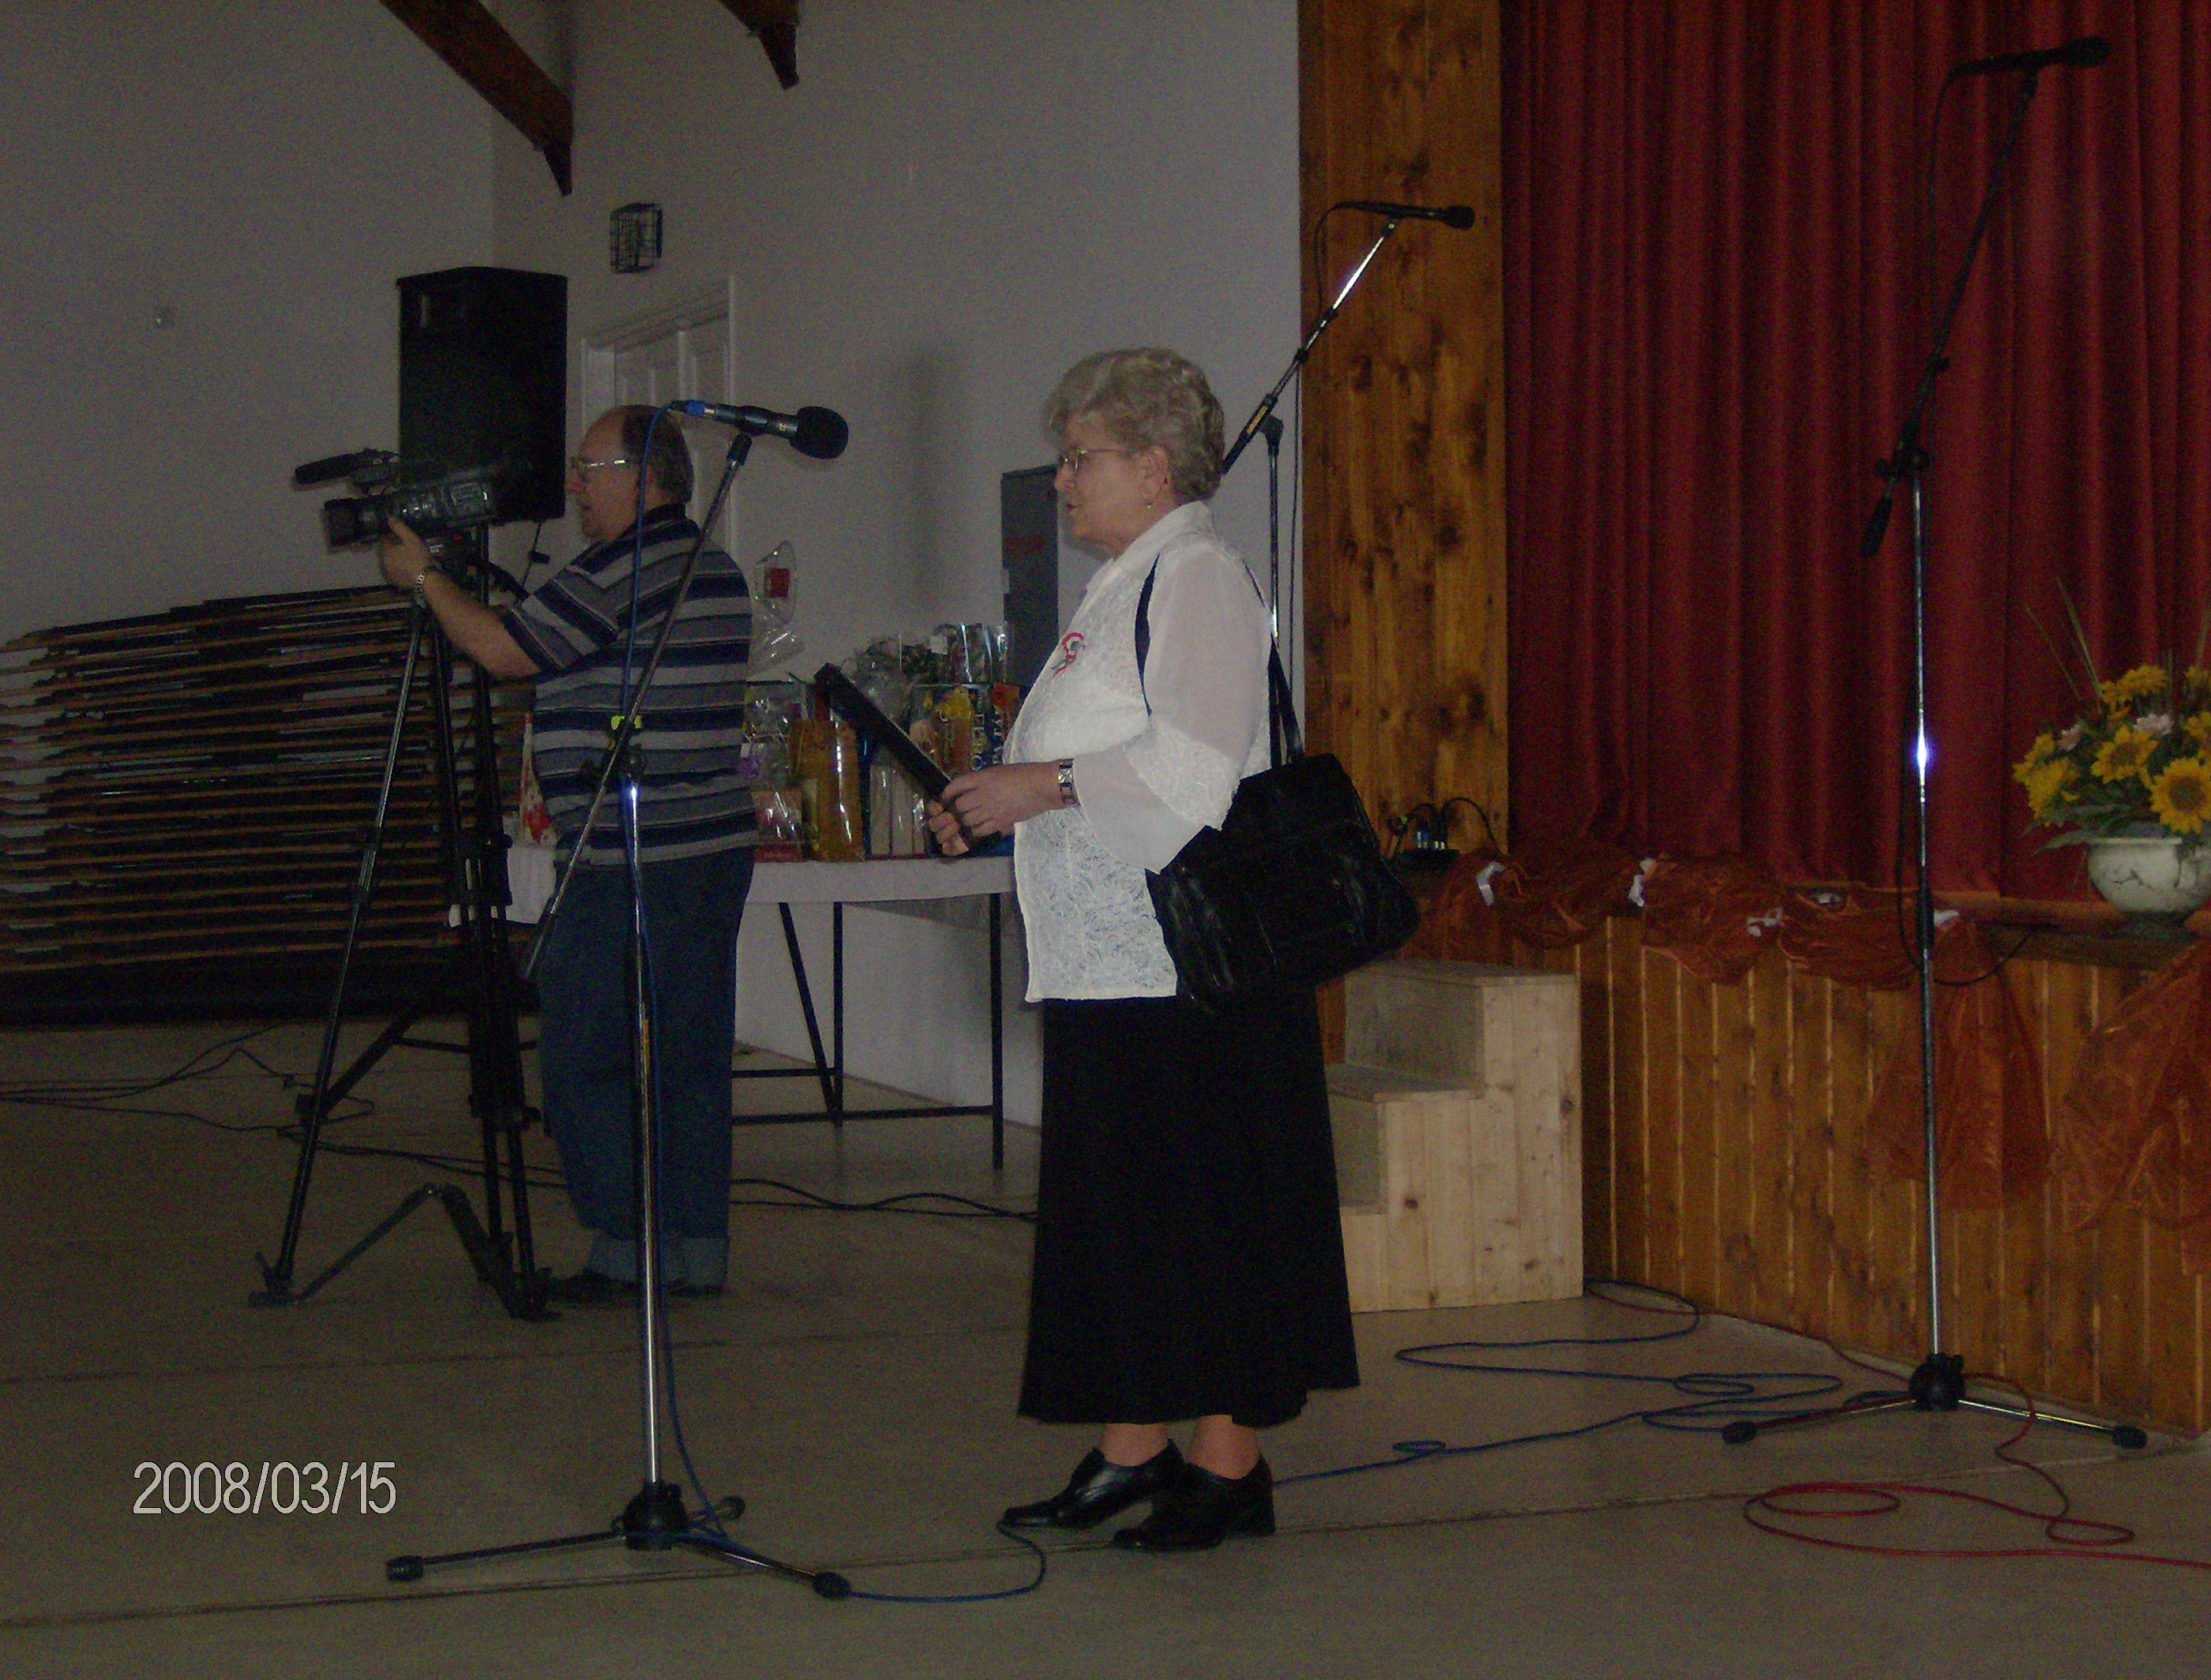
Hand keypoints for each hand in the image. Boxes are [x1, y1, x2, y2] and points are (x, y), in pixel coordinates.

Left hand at [376, 517, 432, 591]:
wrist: (425, 579)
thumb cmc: (418, 556)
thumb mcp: (411, 538)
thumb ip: (399, 528)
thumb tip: (389, 518)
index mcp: (386, 552)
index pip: (385, 541)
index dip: (391, 537)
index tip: (399, 536)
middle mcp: (384, 563)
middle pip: (387, 552)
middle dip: (393, 549)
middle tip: (405, 547)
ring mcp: (390, 574)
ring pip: (391, 563)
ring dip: (396, 560)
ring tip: (408, 558)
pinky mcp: (396, 582)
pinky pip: (396, 573)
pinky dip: (400, 570)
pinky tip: (408, 569)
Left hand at [929, 762, 1063, 852]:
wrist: (1042, 786)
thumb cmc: (1024, 774)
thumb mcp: (998, 771)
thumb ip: (983, 781)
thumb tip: (970, 791)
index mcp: (982, 778)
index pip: (956, 785)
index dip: (947, 794)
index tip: (944, 799)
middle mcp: (982, 794)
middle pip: (959, 806)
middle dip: (954, 811)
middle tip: (954, 814)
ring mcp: (991, 809)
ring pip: (967, 820)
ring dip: (964, 822)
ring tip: (965, 822)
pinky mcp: (1000, 822)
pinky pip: (980, 830)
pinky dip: (975, 831)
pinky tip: (977, 829)